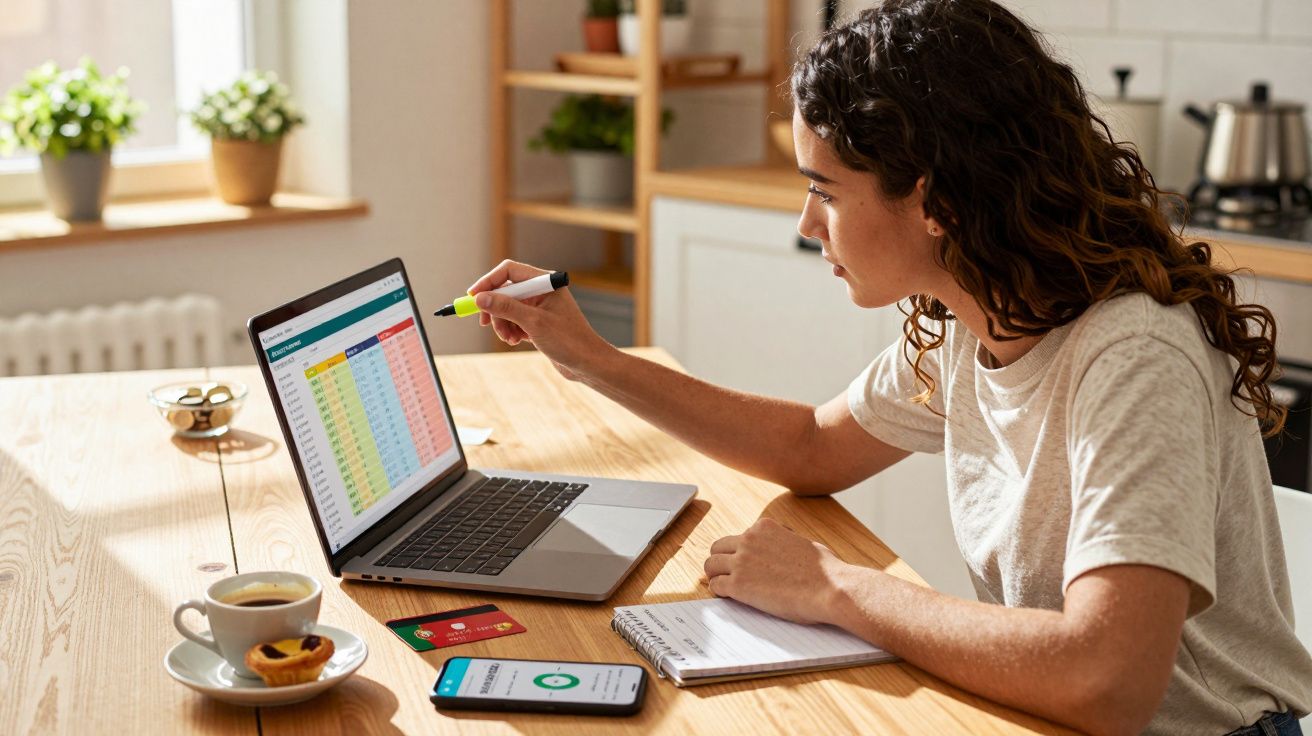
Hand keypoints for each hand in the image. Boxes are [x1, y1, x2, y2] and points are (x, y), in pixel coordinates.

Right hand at [466, 260, 613, 380]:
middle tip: (484, 323)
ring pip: (507, 308)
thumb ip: (506, 308)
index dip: (488, 282)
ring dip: (502, 323)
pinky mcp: (537, 322)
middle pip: (505, 291)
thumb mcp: (534, 322)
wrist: (588, 364)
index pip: (509, 271)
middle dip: (494, 309)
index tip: (472, 296)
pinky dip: (511, 330)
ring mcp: (539, 307)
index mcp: (545, 282)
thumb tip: (480, 298)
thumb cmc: (569, 340)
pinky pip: (514, 320)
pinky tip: (516, 341)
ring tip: (509, 339)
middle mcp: (542, 291)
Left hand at [703, 517, 853, 624]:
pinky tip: (728, 596)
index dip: (740, 552)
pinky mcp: (739, 584)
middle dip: (722, 561)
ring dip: (716, 575)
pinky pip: (715, 585)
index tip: (744, 563)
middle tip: (728, 574)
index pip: (739, 536)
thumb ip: (784, 540)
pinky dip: (718, 591)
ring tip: (724, 586)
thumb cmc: (824, 570)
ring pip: (711, 564)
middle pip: (718, 547)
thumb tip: (784, 545)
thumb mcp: (802, 541)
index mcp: (764, 527)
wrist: (830, 588)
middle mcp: (749, 539)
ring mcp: (742, 561)